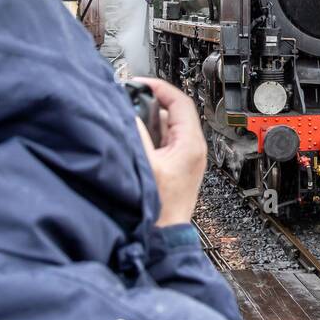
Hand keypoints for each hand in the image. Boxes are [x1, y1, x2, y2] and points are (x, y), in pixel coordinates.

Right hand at [133, 76, 207, 226]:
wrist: (162, 237)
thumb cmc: (160, 209)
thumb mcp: (145, 164)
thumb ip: (137, 134)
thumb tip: (129, 112)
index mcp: (191, 144)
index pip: (180, 101)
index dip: (159, 87)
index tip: (140, 82)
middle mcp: (192, 150)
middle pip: (172, 112)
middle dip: (150, 102)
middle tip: (129, 97)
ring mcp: (184, 160)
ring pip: (166, 127)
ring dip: (147, 119)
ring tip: (127, 114)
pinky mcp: (174, 169)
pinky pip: (162, 142)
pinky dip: (147, 134)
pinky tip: (131, 137)